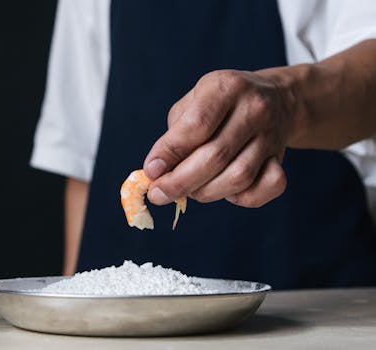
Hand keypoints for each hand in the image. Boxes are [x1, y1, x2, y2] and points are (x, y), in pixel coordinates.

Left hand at [143, 69, 294, 207]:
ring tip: (189, 190)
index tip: (150, 172)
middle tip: (159, 194)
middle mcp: (254, 108)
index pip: (196, 126)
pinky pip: (267, 188)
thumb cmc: (220, 105)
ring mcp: (272, 134)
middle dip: (180, 182)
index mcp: (226, 87)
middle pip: (216, 156)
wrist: (277, 99)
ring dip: (206, 192)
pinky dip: (242, 197)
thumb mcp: (193, 104)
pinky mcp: (282, 157)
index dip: (169, 153)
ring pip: (238, 177)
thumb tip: (158, 172)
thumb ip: (175, 136)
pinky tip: (225, 190)